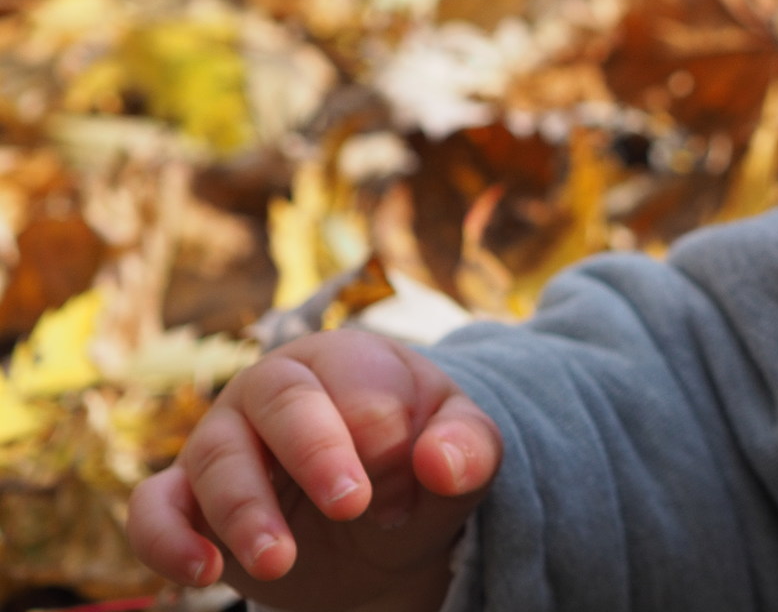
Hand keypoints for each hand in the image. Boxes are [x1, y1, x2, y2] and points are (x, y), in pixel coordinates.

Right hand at [128, 328, 500, 611]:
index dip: (386, 439)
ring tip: (281, 561)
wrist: (383, 532)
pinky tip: (203, 573)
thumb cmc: (421, 472)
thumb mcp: (462, 458)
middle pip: (279, 399)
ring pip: (215, 457)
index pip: (357, 379)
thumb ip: (468, 449)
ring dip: (246, 511)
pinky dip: (166, 539)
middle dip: (315, 451)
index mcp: (347, 359)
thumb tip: (442, 463)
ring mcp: (223, 440)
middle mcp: (275, 387)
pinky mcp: (187, 499)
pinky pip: (154, 508)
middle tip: (352, 506)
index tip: (410, 495)